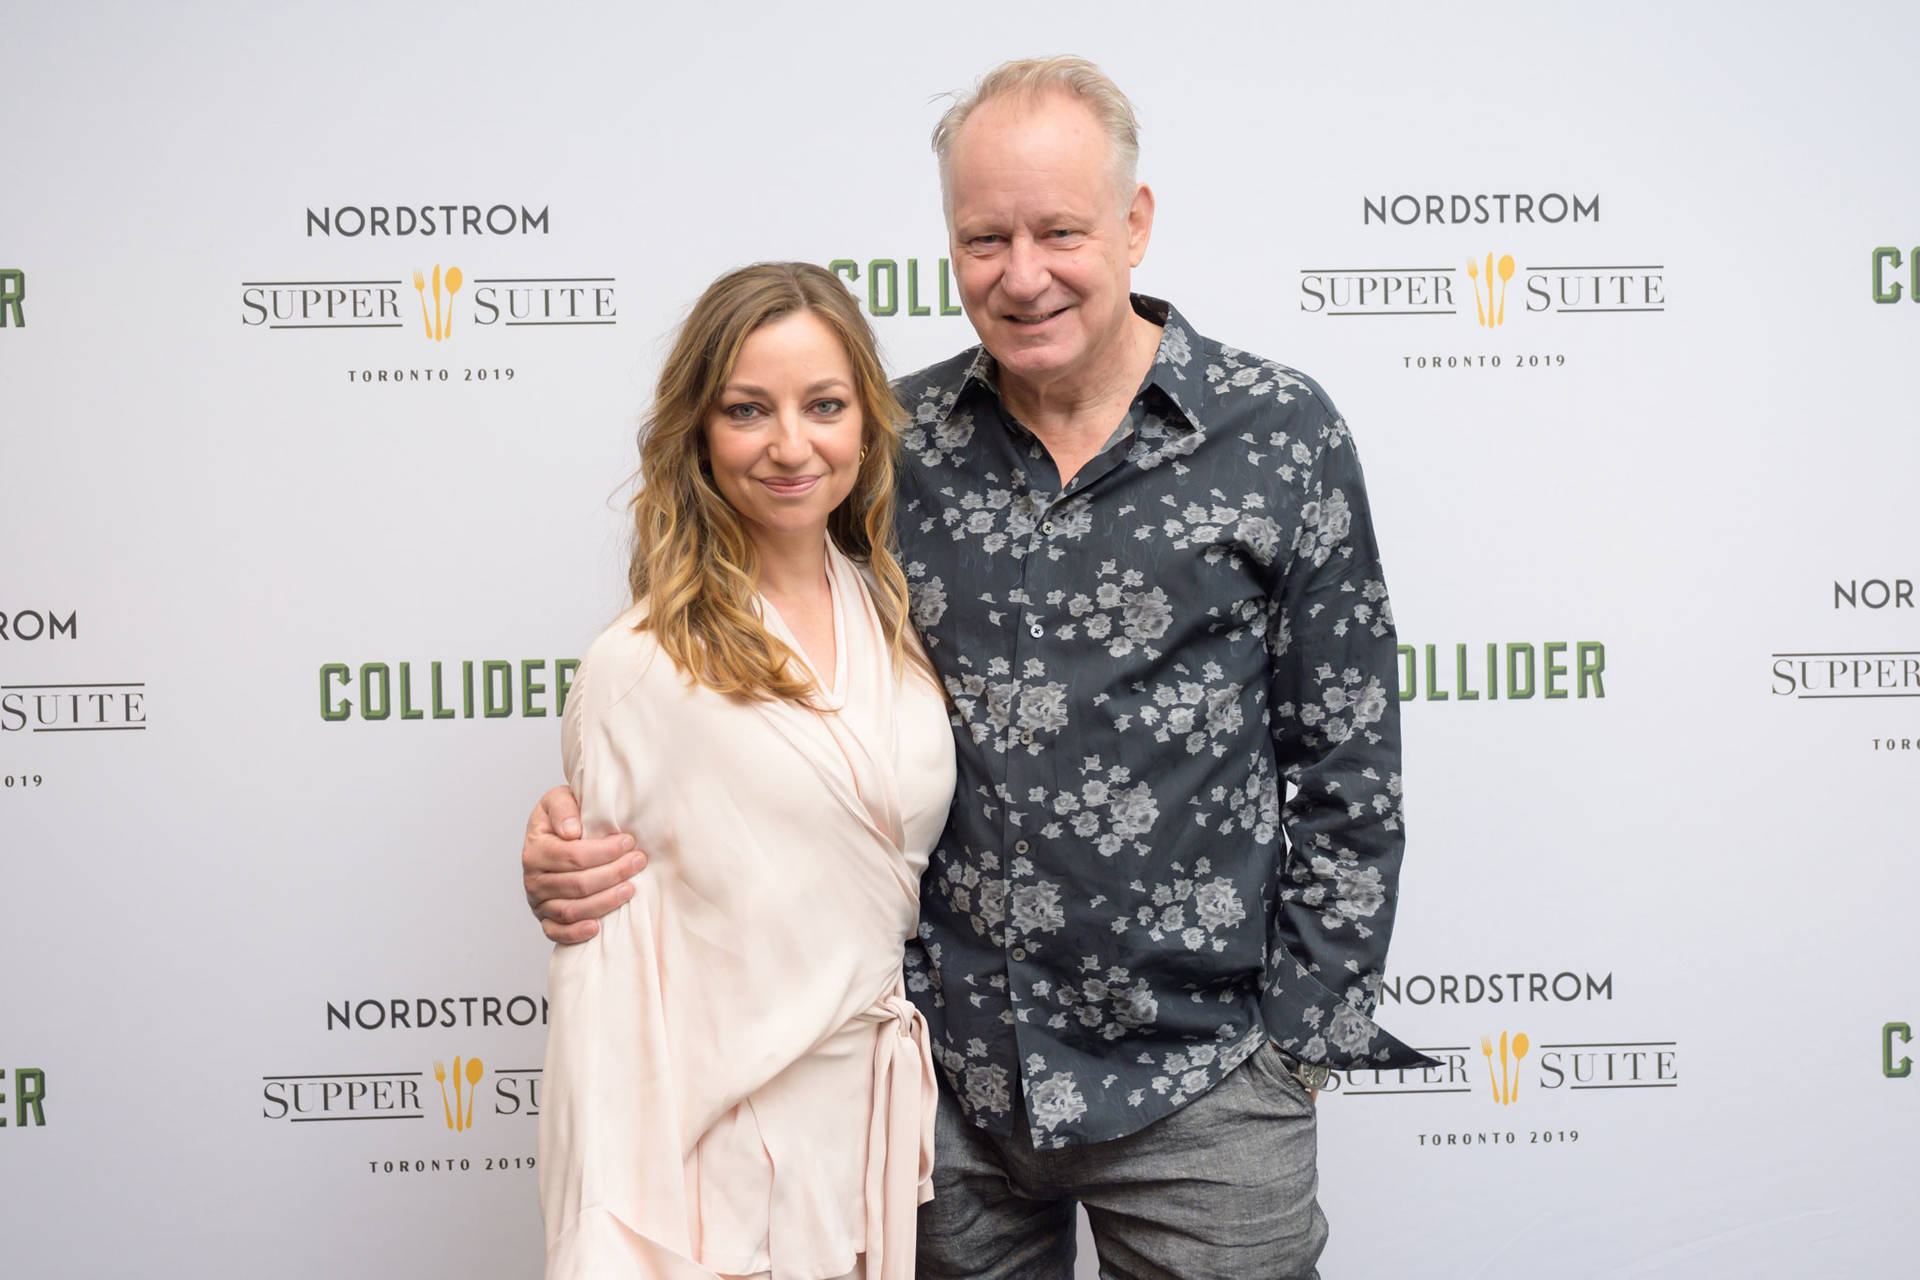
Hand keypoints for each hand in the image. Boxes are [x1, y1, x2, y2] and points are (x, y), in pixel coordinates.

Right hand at [521, 785, 645, 942]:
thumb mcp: (557, 799)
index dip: (605, 851)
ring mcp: (538, 902)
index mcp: (535, 849)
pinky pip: (557, 933)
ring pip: (571, 910)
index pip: (573, 856)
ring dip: (604, 902)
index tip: (629, 842)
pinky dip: (576, 933)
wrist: (552, 836)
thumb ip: (563, 807)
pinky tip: (598, 927)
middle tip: (639, 862)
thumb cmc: (561, 818)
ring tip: (630, 889)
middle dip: (613, 873)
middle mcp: (533, 879)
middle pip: (577, 884)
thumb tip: (571, 831)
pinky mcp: (545, 920)